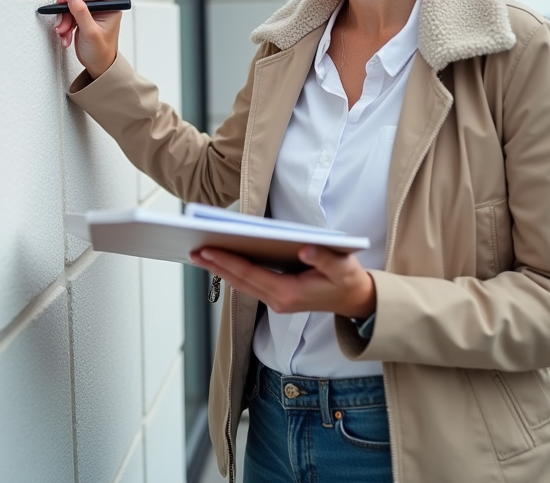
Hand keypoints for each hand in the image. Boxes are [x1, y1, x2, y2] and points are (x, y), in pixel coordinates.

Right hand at [53, 0, 121, 78]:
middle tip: (61, 18)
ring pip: (72, 6)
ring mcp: (91, 13)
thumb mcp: (90, 32)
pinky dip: (65, 25)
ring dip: (64, 20)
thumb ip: (81, 12)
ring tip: (63, 33)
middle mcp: (102, 7)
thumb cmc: (102, 53)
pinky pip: (69, 15)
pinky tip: (65, 36)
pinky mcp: (82, 20)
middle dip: (68, 9)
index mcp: (111, 6)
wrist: (98, 68)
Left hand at [190, 245, 375, 317]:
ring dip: (221, 270)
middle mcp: (279, 301)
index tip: (208, 250)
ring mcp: (277, 302)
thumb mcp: (343, 267)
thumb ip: (324, 258)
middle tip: (193, 251)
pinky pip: (250, 285)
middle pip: (240, 281)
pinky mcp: (278, 298)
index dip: (228, 261)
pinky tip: (224, 262)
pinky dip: (234, 273)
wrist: (356, 301)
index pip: (251, 274)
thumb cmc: (348, 281)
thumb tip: (305, 248)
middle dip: (216, 266)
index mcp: (290, 293)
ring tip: (201, 255)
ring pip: (242, 285)